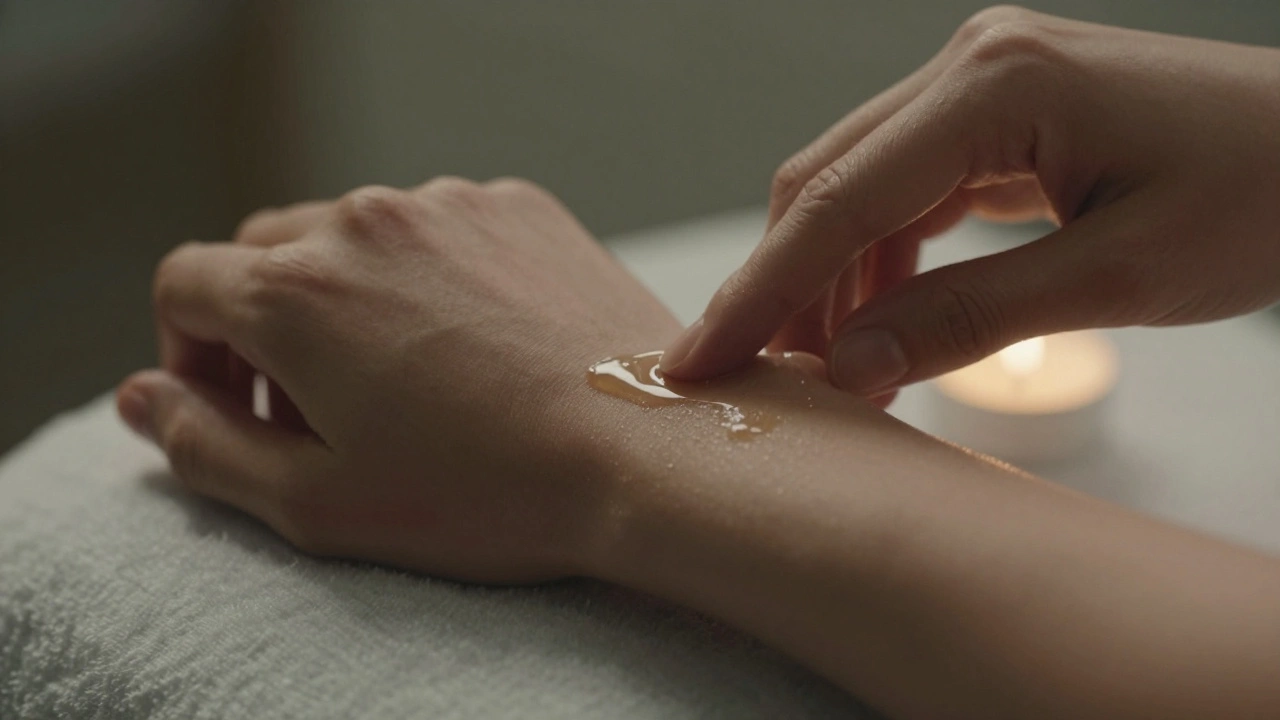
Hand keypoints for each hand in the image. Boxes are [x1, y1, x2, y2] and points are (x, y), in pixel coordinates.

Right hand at [116, 178, 679, 582]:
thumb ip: (203, 445)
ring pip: (356, 234)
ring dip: (350, 296)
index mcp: (294, 289)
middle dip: (265, 326)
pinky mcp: (520, 206)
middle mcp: (364, 220)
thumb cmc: (485, 493)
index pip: (186, 284)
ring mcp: (450, 204)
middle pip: (267, 252)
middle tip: (316, 407)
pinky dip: (430, 275)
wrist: (643, 453)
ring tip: (405, 379)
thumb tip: (141, 396)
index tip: (233, 406)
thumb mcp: (318, 501)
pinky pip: (441, 228)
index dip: (189, 352)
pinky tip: (476, 344)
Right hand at [659, 6, 1279, 397]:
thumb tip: (848, 368)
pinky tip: (878, 327)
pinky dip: (878, 260)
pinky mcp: (996, 111)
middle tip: (747, 379)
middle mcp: (971, 65)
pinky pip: (905, 188)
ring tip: (826, 373)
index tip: (697, 360)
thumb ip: (972, 318)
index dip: (760, 291)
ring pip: (855, 185)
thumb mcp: (1119, 274)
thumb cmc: (1261, 197)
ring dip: (826, 279)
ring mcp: (982, 82)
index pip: (838, 199)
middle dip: (778, 284)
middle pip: (824, 180)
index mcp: (995, 85)